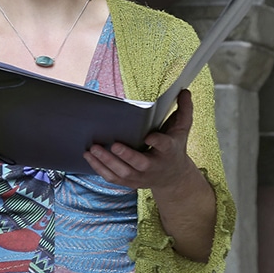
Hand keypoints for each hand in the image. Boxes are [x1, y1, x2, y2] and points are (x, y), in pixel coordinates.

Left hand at [84, 89, 199, 190]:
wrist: (173, 177)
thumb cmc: (174, 148)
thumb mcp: (182, 129)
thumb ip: (184, 110)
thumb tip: (185, 90)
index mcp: (168, 152)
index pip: (165, 146)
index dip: (157, 142)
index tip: (149, 136)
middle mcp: (154, 167)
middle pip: (140, 164)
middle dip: (126, 156)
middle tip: (112, 144)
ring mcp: (141, 177)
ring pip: (123, 173)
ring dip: (106, 162)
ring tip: (92, 148)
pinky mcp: (129, 182)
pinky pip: (113, 178)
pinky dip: (99, 168)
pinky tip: (88, 156)